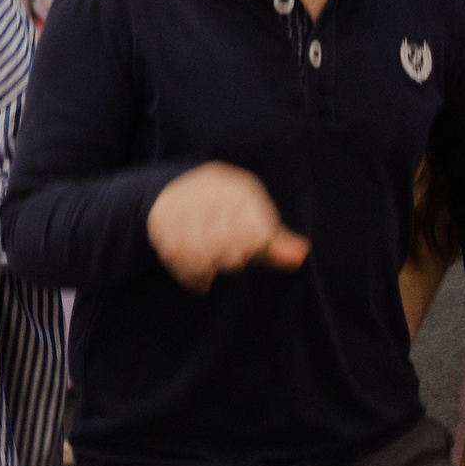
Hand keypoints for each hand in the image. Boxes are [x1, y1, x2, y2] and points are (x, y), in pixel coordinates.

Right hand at [145, 163, 308, 291]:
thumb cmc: (227, 211)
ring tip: (212, 269)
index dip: (253, 247)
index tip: (248, 249)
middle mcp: (211, 193)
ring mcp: (185, 207)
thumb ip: (277, 242)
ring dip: (208, 267)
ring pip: (201, 254)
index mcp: (239, 189)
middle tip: (229, 258)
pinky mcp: (163, 222)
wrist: (178, 189)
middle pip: (228, 245)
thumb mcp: (254, 220)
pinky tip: (199, 277)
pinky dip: (189, 274)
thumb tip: (301, 255)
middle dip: (231, 258)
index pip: (256, 232)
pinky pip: (178, 257)